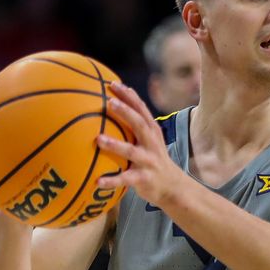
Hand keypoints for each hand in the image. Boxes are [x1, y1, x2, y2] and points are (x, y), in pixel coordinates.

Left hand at [96, 82, 185, 206]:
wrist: (172, 186)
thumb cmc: (153, 158)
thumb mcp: (150, 139)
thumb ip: (136, 124)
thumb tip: (112, 104)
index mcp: (152, 131)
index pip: (141, 109)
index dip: (128, 96)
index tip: (113, 84)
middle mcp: (152, 143)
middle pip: (139, 124)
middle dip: (125, 112)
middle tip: (110, 102)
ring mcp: (148, 161)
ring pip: (131, 151)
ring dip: (115, 145)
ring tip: (98, 139)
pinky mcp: (144, 178)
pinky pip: (126, 179)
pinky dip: (112, 181)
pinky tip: (97, 181)